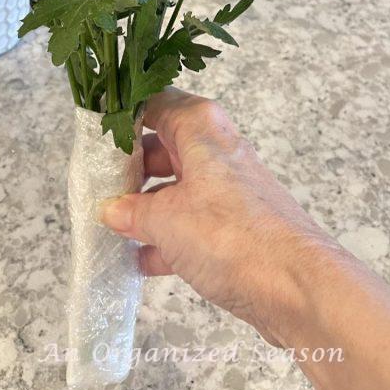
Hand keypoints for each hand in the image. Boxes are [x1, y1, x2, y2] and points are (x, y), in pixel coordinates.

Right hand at [100, 87, 326, 346]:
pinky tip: (140, 261)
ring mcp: (230, 191)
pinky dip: (167, 239)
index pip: (155, 102)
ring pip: (177, 187)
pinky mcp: (237, 228)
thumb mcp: (165, 219)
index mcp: (201, 129)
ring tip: (112, 228)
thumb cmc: (231, 235)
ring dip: (146, 208)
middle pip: (164, 146)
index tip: (92, 135)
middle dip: (130, 168)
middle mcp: (218, 151)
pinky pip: (192, 223)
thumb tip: (112, 209)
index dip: (123, 115)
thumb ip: (132, 212)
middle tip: (98, 188)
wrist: (297, 287)